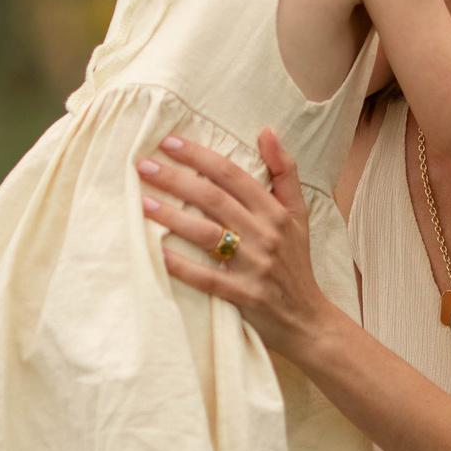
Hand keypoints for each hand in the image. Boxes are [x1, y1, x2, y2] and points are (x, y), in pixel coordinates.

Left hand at [137, 130, 343, 359]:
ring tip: (143, 202)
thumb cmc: (295, 262)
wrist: (308, 319)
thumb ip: (285, 172)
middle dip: (177, 179)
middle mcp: (266, 235)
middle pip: (214, 199)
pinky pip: (207, 278)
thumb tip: (267, 131)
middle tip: (144, 166)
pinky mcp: (244, 296)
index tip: (169, 142)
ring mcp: (255, 266)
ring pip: (207, 234)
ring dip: (172, 217)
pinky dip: (182, 266)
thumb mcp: (298, 214)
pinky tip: (157, 252)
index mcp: (275, 212)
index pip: (233, 175)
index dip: (200, 156)